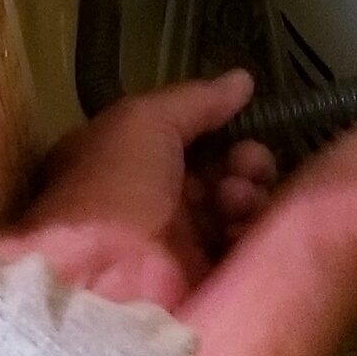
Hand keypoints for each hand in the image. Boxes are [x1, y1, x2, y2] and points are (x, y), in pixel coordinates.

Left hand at [0, 72, 278, 309]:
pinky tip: (241, 220)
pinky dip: (252, 226)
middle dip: (243, 160)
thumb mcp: (143, 120)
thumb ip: (195, 99)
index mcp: (128, 166)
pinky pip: (244, 242)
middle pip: (220, 171)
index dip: (217, 128)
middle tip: (243, 163)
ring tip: (234, 195)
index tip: (237, 119)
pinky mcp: (204, 275)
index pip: (188, 140)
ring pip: (237, 205)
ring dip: (248, 191)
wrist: (105, 275)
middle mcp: (154, 205)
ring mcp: (180, 243)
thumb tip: (241, 81)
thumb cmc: (111, 186)